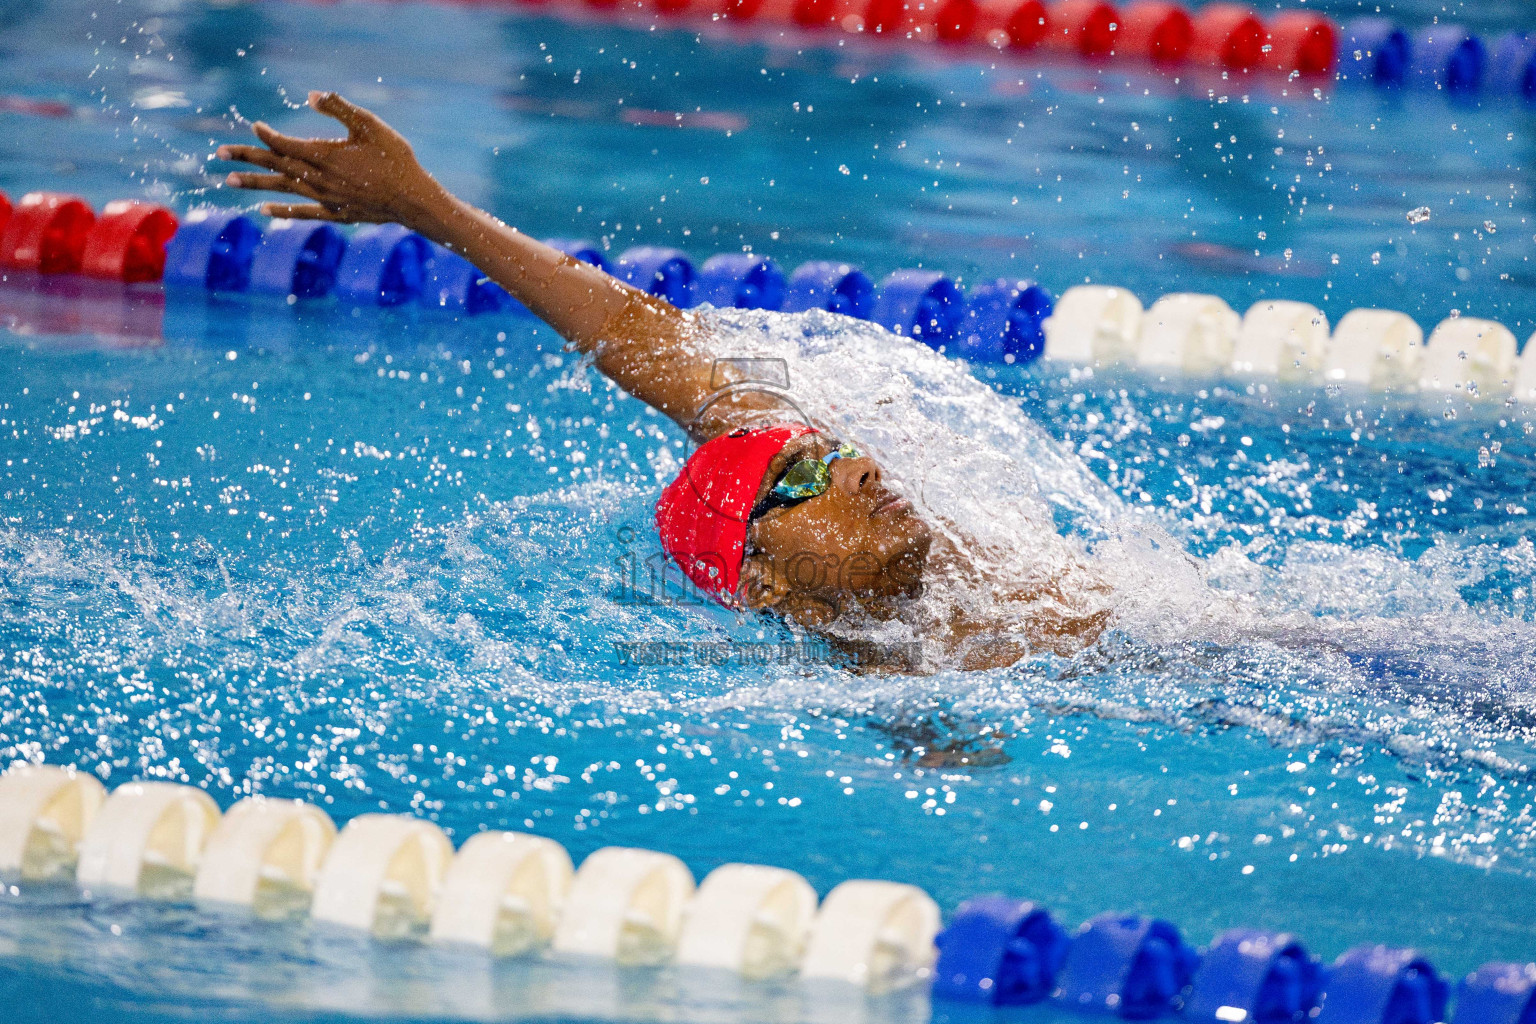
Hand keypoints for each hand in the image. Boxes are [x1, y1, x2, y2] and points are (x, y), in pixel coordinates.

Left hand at [216, 91, 446, 232]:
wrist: (413, 200)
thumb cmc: (395, 158)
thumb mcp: (370, 125)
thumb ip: (339, 108)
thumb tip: (310, 96)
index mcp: (324, 155)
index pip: (284, 144)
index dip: (267, 135)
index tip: (255, 126)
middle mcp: (318, 178)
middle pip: (275, 165)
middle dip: (246, 158)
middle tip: (219, 154)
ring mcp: (325, 198)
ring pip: (282, 189)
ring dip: (254, 184)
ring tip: (229, 180)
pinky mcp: (335, 213)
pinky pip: (303, 212)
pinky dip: (282, 211)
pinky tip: (263, 210)